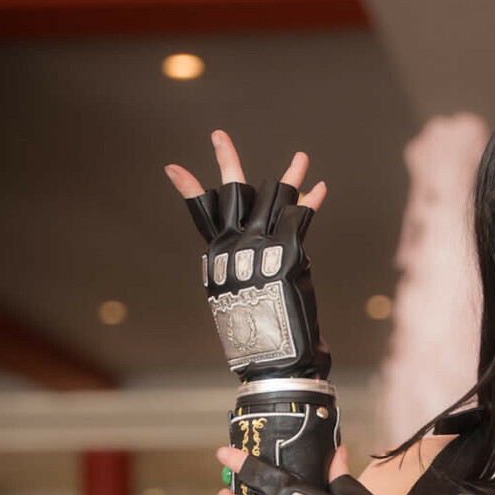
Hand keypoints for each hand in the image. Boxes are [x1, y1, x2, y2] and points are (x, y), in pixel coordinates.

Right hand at [165, 135, 331, 378]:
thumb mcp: (243, 299)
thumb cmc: (260, 336)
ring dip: (291, 175)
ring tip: (301, 156)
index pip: (202, 214)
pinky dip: (312, 202)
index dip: (189, 188)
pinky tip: (321, 188)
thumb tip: (249, 257)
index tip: (172, 167)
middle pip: (232, 193)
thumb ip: (245, 272)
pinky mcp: (289, 253)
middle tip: (218, 135)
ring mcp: (262, 247)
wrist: (274, 358)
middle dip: (226, 159)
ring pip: (274, 197)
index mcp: (219, 257)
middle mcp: (236, 247)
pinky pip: (301, 217)